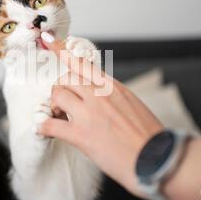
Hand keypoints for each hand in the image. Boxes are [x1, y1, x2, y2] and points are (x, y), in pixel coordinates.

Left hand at [39, 32, 163, 196]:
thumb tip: (100, 96)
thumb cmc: (148, 137)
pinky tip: (45, 131)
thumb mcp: (133, 105)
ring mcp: (89, 113)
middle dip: (60, 89)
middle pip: (66, 78)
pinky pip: (50, 124)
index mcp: (113, 87)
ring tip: (60, 118)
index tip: (49, 41)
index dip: (62, 51)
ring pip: (57, 94)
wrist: (156, 158)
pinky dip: (43, 127)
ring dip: (53, 106)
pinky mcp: (80, 135)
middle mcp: (99, 94)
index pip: (83, 63)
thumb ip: (113, 96)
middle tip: (63, 106)